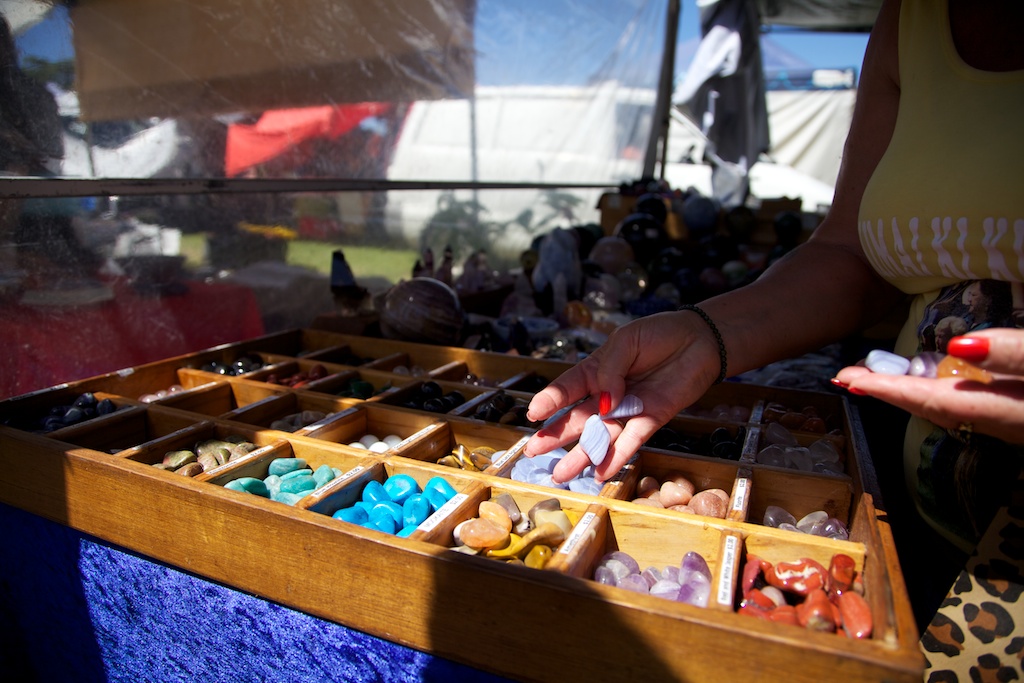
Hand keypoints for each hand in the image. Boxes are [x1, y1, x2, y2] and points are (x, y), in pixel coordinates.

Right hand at [523, 310, 722, 482]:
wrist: (700, 340)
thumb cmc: (660, 334)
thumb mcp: (626, 341)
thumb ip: (611, 370)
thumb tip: (604, 402)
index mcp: (597, 371)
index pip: (568, 387)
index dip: (550, 400)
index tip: (532, 413)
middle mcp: (608, 395)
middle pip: (578, 418)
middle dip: (556, 435)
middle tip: (534, 451)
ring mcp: (628, 410)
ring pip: (600, 436)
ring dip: (581, 455)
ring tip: (561, 473)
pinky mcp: (651, 420)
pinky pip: (631, 442)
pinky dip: (616, 457)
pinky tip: (600, 471)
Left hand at [834, 328, 1023, 444]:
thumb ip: (1010, 354)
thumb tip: (960, 344)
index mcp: (999, 409)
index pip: (930, 398)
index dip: (887, 389)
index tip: (849, 382)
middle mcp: (994, 422)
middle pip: (928, 406)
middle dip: (883, 391)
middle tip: (845, 377)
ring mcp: (1003, 423)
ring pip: (942, 407)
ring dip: (902, 392)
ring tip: (868, 377)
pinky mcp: (1011, 417)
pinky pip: (959, 404)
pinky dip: (929, 392)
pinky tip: (921, 381)